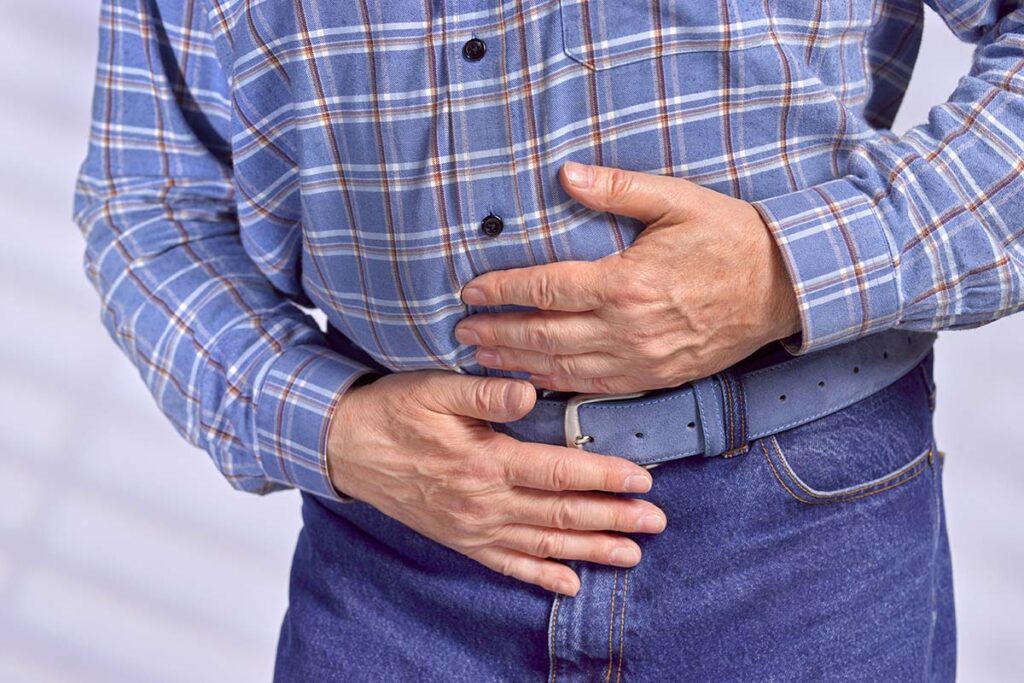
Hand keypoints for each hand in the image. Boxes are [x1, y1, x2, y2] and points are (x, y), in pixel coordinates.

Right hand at [326, 370, 667, 595]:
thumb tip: (531, 392)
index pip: (558, 473)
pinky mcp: (460, 539)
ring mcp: (472, 527)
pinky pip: (506, 564)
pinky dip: (539, 575)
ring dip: (589, 550)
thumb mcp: (436, 389)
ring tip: (630, 555)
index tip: (643, 480)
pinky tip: (567, 584)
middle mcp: (484, 503)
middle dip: (613, 519)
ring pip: (542, 543)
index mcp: (485, 462)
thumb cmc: (395, 412)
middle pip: (560, 514)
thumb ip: (486, 391)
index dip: (604, 477)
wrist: (346, 448)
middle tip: (656, 522)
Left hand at [453, 161, 800, 393]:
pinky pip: (595, 388)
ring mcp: (641, 359)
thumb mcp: (676, 200)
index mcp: (625, 282)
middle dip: (497, 333)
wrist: (783, 287)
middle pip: (544, 335)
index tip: (470, 291)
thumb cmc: (729, 237)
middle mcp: (627, 328)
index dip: (502, 290)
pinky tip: (533, 382)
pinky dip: (557, 385)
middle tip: (462, 331)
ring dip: (518, 363)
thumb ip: (617, 189)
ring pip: (563, 367)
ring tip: (483, 358)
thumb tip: (566, 174)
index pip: (545, 289)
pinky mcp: (656, 377)